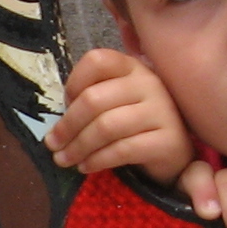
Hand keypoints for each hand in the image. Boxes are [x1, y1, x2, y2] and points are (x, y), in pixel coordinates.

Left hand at [45, 48, 192, 182]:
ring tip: (64, 159)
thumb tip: (56, 123)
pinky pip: (122, 150)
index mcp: (131, 67)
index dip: (74, 82)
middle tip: (53, 144)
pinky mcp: (168, 140)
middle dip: (67, 125)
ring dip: (78, 146)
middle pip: (94, 99)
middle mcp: (149, 83)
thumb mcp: (115, 103)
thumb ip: (91, 99)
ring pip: (106, 127)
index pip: (97, 61)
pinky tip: (86, 167)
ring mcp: (162, 111)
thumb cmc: (135, 125)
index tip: (64, 106)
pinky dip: (97, 160)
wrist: (174, 152)